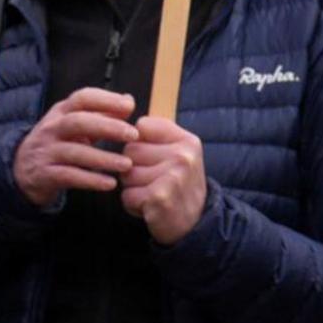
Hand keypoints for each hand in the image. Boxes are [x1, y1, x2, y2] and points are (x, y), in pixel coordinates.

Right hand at [12, 86, 138, 208]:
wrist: (21, 169)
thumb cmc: (57, 143)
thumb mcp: (74, 125)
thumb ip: (100, 114)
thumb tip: (128, 100)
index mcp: (61, 112)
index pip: (82, 98)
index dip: (105, 100)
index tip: (129, 107)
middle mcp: (51, 129)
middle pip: (77, 122)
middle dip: (107, 127)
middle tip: (133, 135)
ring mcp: (46, 151)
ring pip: (74, 152)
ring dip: (103, 158)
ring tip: (127, 164)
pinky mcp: (45, 174)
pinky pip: (69, 176)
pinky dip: (91, 180)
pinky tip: (110, 183)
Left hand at [121, 115, 208, 244]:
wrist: (197, 224)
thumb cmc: (178, 185)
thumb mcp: (178, 152)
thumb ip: (155, 131)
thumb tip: (125, 98)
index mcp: (187, 140)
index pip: (140, 127)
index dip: (140, 145)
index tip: (156, 159)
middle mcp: (183, 156)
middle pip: (129, 151)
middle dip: (134, 169)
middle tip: (156, 182)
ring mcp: (173, 177)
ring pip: (125, 174)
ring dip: (133, 188)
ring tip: (153, 194)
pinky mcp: (160, 197)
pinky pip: (126, 195)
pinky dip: (133, 205)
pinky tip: (151, 207)